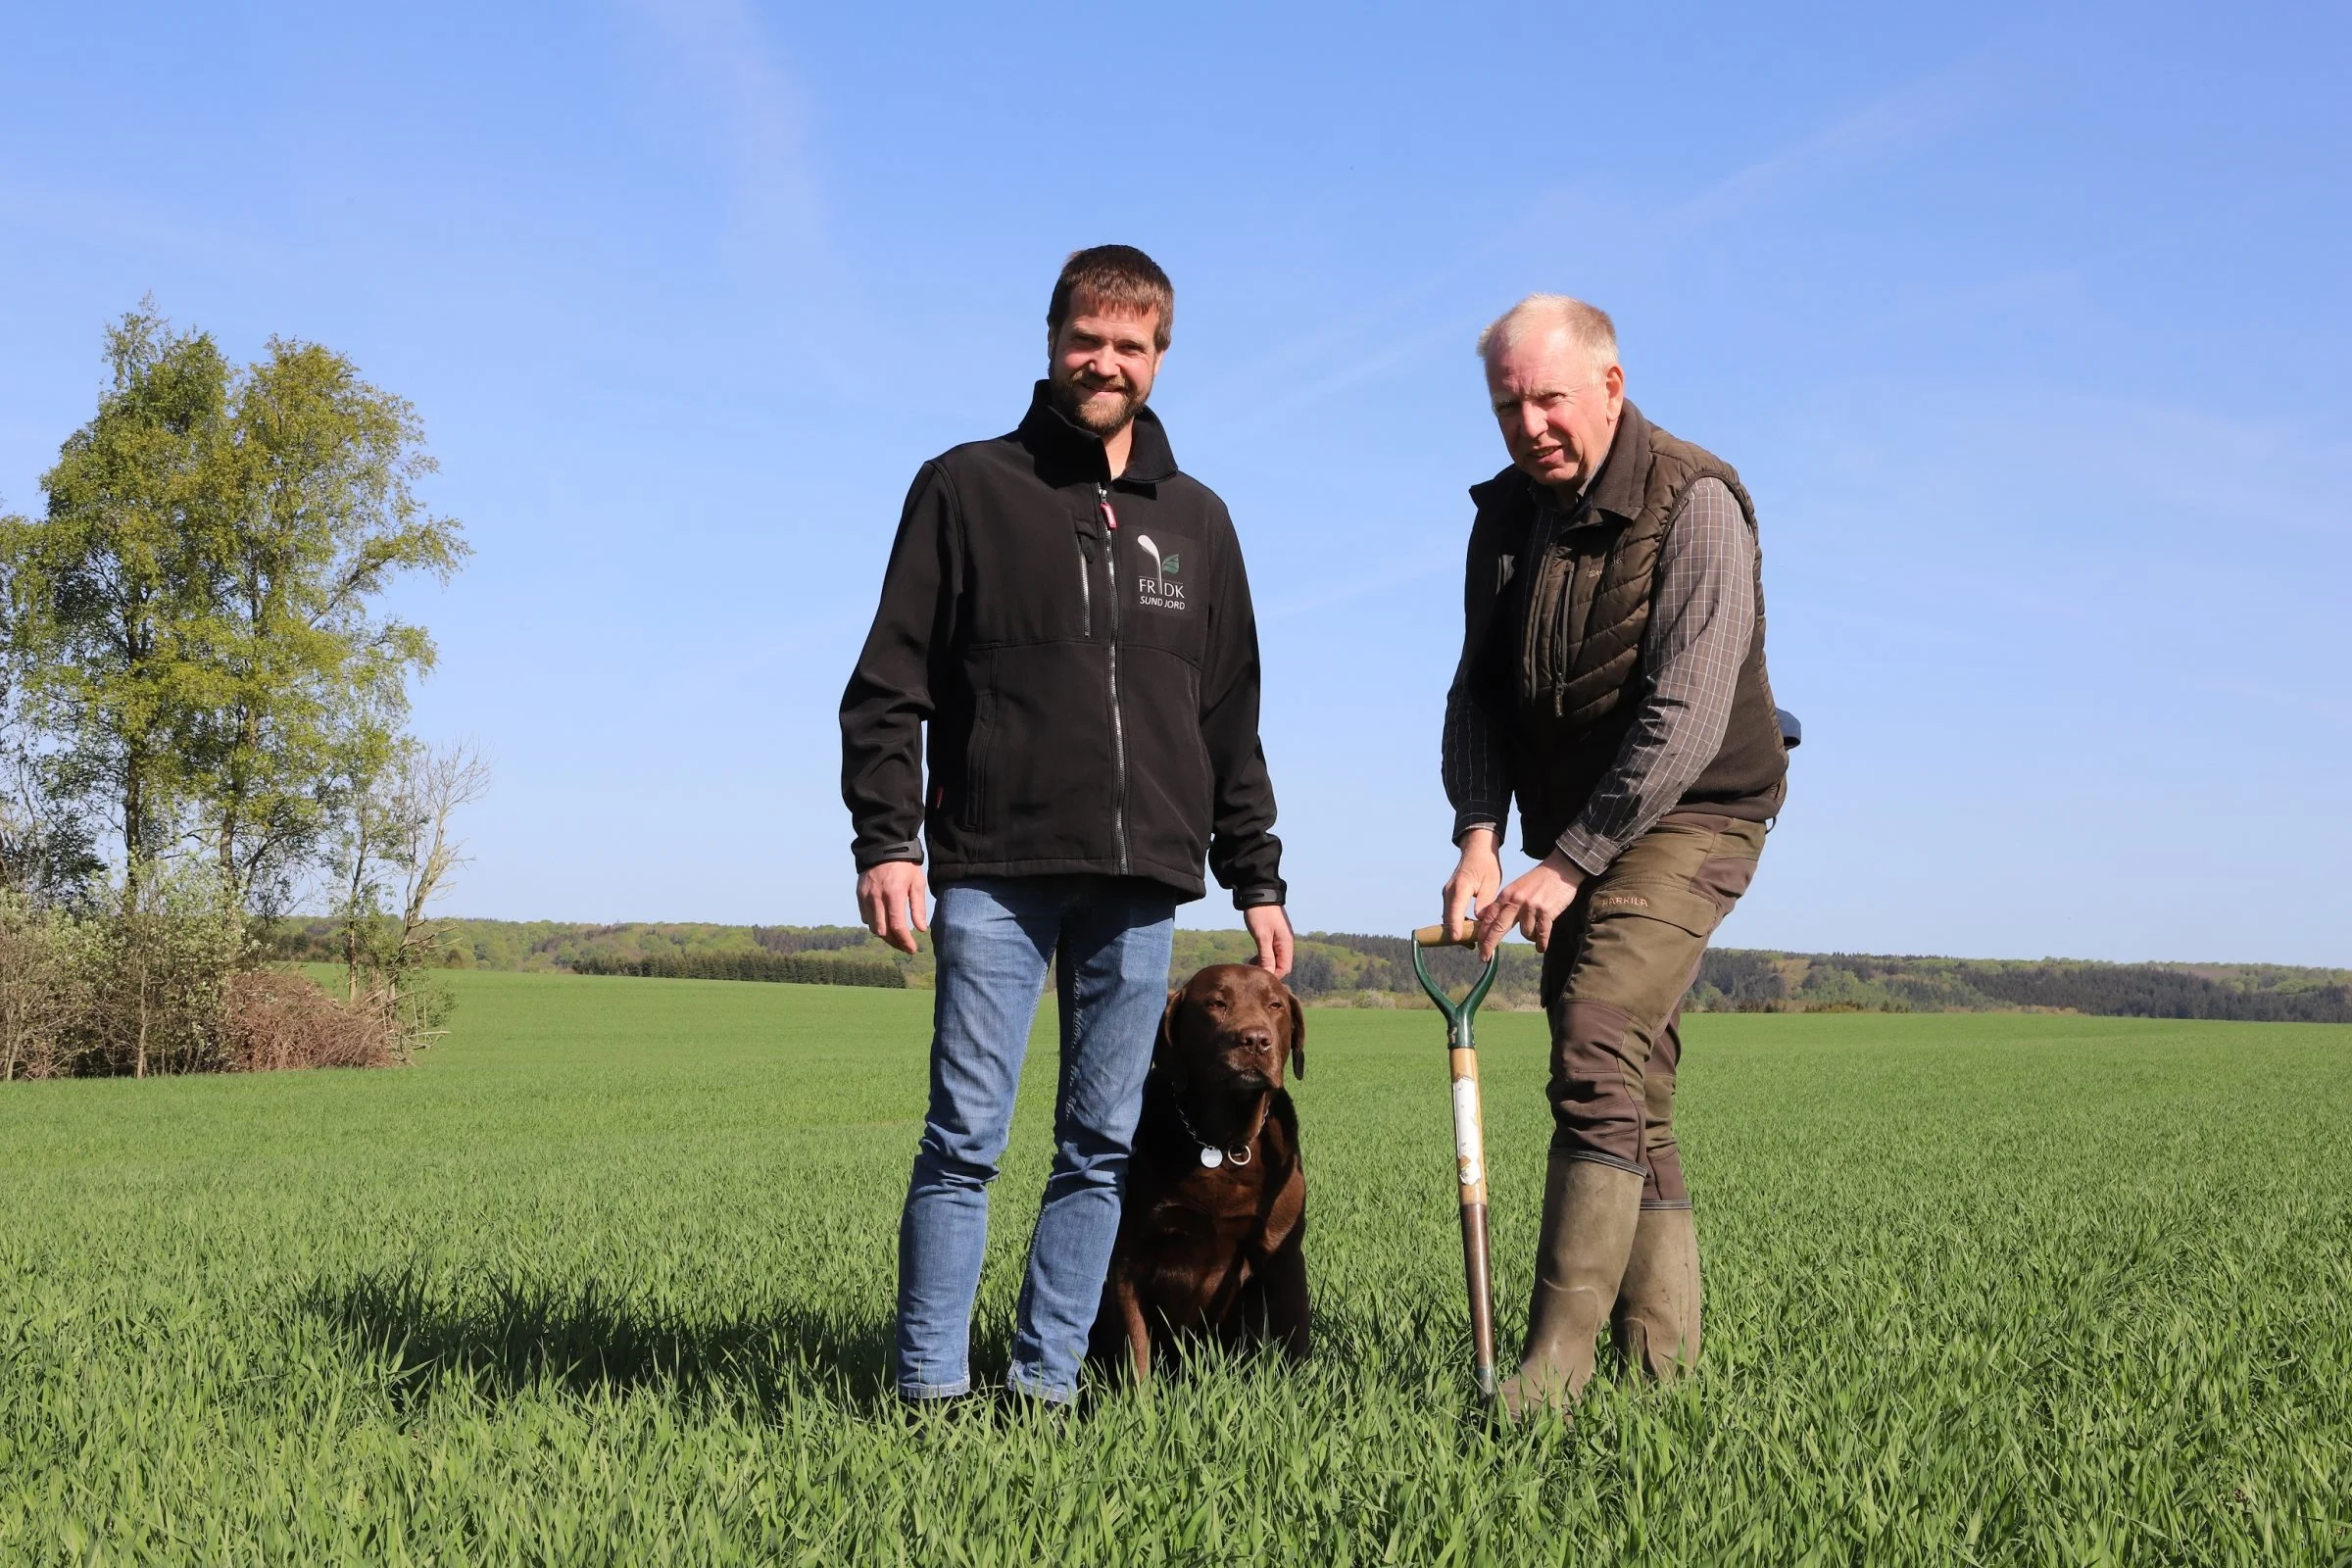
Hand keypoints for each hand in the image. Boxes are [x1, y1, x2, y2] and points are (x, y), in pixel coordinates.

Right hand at [857, 860, 929, 954]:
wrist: (884, 847)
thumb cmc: (905, 865)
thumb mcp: (917, 883)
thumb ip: (919, 908)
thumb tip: (921, 929)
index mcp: (893, 894)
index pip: (897, 926)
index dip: (905, 941)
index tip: (912, 949)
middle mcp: (877, 897)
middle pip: (883, 931)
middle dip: (895, 942)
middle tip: (905, 946)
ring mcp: (865, 897)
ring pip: (873, 927)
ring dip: (885, 935)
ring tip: (897, 937)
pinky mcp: (859, 895)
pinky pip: (865, 917)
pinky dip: (875, 924)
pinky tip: (885, 923)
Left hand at [1243, 904, 1294, 978]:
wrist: (1259, 893)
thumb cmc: (1260, 913)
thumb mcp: (1262, 936)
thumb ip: (1266, 956)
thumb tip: (1268, 974)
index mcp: (1286, 944)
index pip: (1285, 969)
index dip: (1273, 976)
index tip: (1258, 977)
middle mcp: (1287, 943)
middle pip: (1281, 965)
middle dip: (1268, 970)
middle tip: (1253, 971)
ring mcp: (1281, 939)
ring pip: (1276, 959)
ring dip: (1265, 964)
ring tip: (1251, 964)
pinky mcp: (1275, 936)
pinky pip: (1272, 952)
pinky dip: (1264, 957)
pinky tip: (1254, 957)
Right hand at [1442, 827, 1502, 943]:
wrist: (1476, 851)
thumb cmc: (1486, 866)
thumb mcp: (1491, 883)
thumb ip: (1485, 902)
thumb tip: (1479, 920)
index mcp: (1461, 886)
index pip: (1455, 909)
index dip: (1455, 925)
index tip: (1456, 938)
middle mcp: (1450, 891)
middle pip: (1449, 917)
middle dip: (1457, 932)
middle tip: (1472, 946)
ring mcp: (1447, 893)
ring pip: (1448, 916)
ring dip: (1457, 928)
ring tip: (1472, 942)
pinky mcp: (1449, 896)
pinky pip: (1450, 912)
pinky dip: (1457, 922)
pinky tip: (1468, 930)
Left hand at [1473, 849, 1582, 957]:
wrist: (1560, 869)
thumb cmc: (1538, 881)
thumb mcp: (1517, 888)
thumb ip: (1506, 904)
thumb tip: (1494, 923)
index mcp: (1507, 895)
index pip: (1490, 917)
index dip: (1483, 933)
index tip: (1478, 945)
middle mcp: (1516, 901)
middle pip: (1499, 927)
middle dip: (1489, 944)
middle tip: (1484, 957)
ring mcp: (1531, 906)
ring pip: (1525, 933)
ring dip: (1530, 936)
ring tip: (1536, 933)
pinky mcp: (1546, 912)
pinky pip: (1541, 934)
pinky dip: (1541, 942)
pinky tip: (1541, 947)